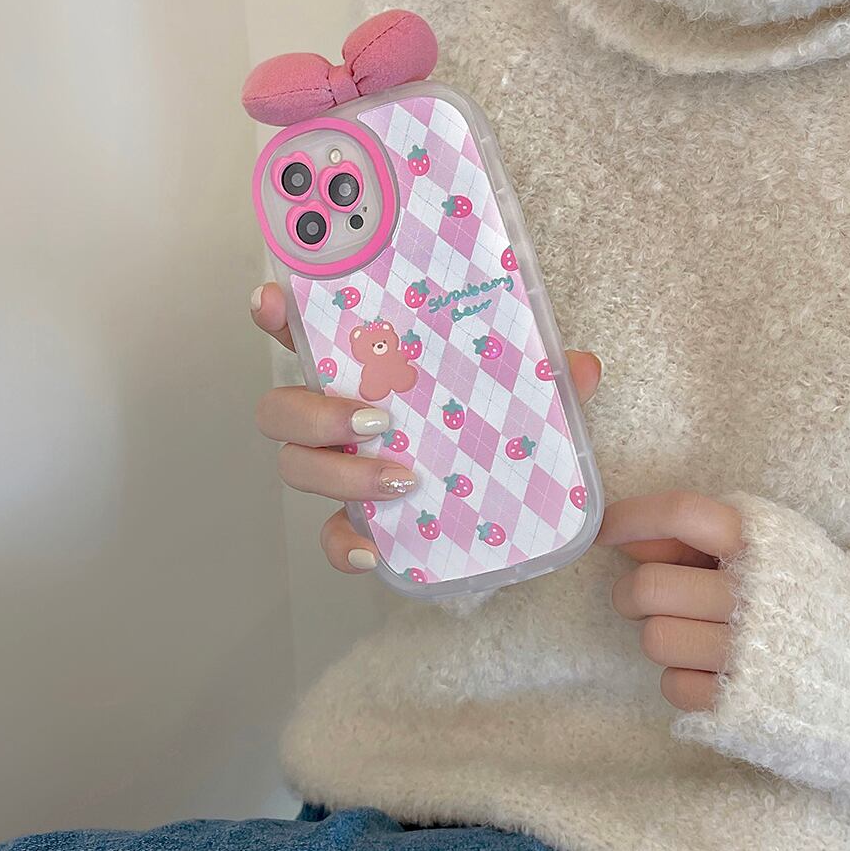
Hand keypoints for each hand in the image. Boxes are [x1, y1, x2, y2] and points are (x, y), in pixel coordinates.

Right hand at [251, 281, 603, 573]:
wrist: (500, 506)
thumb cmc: (489, 426)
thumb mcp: (520, 394)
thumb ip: (545, 376)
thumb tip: (579, 367)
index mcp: (366, 371)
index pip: (307, 334)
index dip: (278, 316)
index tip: (270, 300)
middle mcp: (339, 417)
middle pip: (281, 409)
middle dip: (312, 411)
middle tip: (374, 417)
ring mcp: (340, 469)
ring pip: (297, 468)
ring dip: (339, 473)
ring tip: (401, 480)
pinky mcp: (355, 521)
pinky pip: (328, 535)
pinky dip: (341, 545)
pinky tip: (374, 549)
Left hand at [595, 491, 743, 711]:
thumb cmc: (796, 596)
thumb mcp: (759, 549)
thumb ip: (689, 538)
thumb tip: (621, 534)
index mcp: (761, 542)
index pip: (681, 512)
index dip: (631, 517)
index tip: (603, 531)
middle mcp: (757, 593)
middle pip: (649, 586)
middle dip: (631, 594)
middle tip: (640, 599)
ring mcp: (751, 652)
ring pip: (655, 638)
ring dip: (659, 636)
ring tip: (689, 635)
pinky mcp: (745, 704)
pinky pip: (673, 685)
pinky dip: (681, 679)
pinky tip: (709, 669)